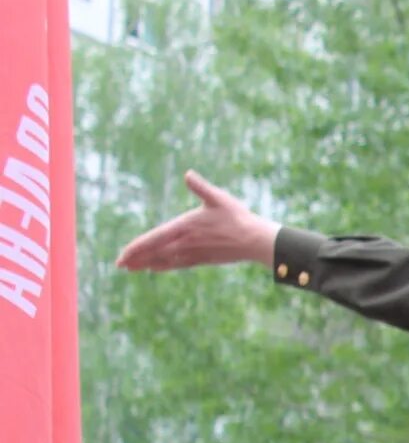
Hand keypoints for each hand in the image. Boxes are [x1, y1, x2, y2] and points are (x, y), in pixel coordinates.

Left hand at [115, 171, 282, 272]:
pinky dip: (164, 266)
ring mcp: (194, 253)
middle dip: (136, 258)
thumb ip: (200, 186)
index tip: (123, 255)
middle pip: (155, 253)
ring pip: (165, 261)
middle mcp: (185, 243)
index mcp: (185, 227)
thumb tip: (188, 174)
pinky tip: (155, 268)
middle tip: (119, 264)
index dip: (137, 247)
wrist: (255, 241)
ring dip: (147, 264)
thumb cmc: (238, 218)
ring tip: (132, 268)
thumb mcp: (218, 198)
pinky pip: (178, 264)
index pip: (154, 238)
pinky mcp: (202, 259)